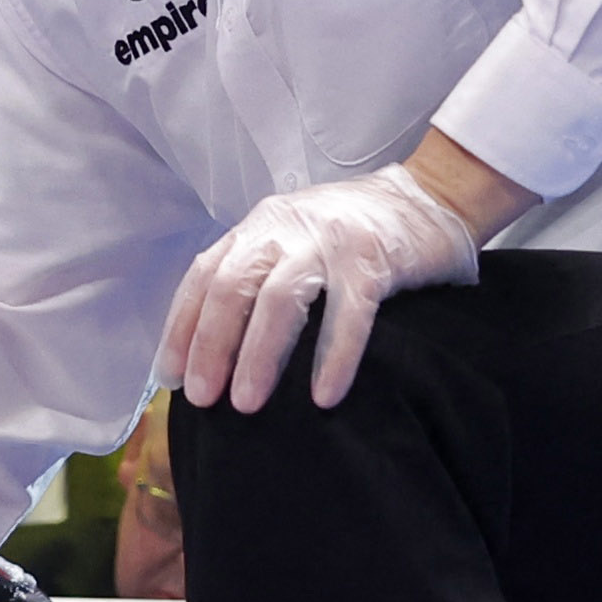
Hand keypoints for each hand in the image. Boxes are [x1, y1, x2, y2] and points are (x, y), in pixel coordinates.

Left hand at [156, 162, 481, 413]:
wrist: (431, 197)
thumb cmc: (356, 232)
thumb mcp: (294, 240)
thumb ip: (258, 274)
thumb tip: (217, 348)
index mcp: (259, 227)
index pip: (205, 275)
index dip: (182, 327)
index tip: (169, 377)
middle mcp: (286, 229)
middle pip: (232, 287)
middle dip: (210, 346)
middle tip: (203, 398)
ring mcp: (330, 241)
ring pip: (281, 299)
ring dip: (259, 355)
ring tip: (247, 404)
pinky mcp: (375, 259)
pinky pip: (349, 313)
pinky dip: (333, 356)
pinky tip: (324, 397)